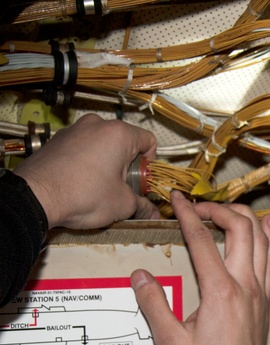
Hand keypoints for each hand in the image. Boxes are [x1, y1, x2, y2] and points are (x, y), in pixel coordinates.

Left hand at [13, 113, 158, 228]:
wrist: (35, 197)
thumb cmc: (84, 196)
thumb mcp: (121, 205)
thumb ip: (141, 206)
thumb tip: (152, 213)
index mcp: (119, 134)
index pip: (149, 141)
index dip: (150, 163)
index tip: (142, 180)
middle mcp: (98, 124)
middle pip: (124, 142)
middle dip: (127, 164)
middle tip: (122, 187)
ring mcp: (75, 129)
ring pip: (102, 144)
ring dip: (106, 162)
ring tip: (98, 186)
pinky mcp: (57, 139)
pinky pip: (82, 147)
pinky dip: (86, 161)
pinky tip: (79, 181)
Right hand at [131, 190, 269, 344]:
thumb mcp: (170, 340)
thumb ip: (153, 305)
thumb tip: (140, 276)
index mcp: (220, 291)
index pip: (202, 239)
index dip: (188, 214)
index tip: (177, 199)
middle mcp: (245, 284)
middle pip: (239, 228)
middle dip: (218, 209)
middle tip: (198, 207)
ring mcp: (259, 290)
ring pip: (261, 239)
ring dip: (245, 217)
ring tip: (227, 207)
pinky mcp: (265, 298)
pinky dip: (269, 237)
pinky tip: (267, 225)